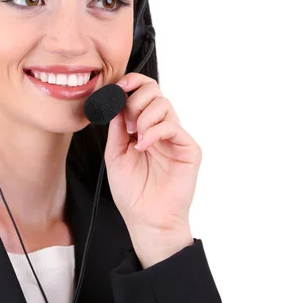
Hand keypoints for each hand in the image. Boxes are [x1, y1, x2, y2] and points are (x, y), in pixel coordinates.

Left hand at [104, 73, 201, 239]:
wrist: (146, 219)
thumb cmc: (131, 192)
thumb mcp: (115, 154)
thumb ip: (116, 127)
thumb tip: (114, 101)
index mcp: (144, 127)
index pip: (143, 92)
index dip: (131, 83)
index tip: (117, 89)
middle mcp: (161, 128)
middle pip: (155, 91)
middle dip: (135, 100)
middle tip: (127, 123)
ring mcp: (176, 137)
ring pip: (163, 104)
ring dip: (143, 117)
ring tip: (135, 138)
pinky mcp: (188, 148)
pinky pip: (172, 126)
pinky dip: (153, 132)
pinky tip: (143, 146)